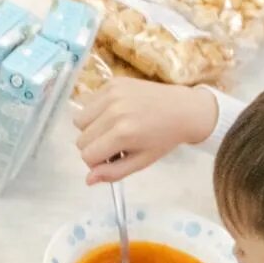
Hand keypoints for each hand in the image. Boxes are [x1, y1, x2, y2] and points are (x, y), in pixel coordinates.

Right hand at [74, 80, 219, 183]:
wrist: (184, 109)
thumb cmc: (163, 139)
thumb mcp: (141, 162)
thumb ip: (113, 173)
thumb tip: (88, 180)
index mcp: (123, 134)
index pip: (87, 155)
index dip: (97, 161)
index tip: (112, 157)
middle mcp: (114, 111)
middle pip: (80, 139)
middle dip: (94, 145)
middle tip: (114, 143)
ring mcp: (112, 94)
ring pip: (79, 120)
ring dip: (90, 128)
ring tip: (111, 127)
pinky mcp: (113, 82)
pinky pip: (87, 102)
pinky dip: (95, 111)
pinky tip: (114, 112)